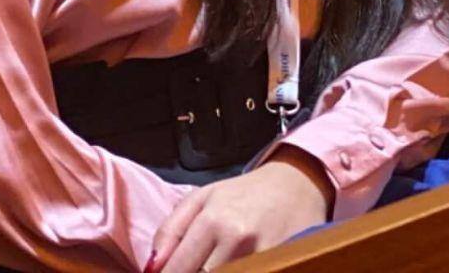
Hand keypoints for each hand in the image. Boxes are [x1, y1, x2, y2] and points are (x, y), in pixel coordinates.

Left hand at [148, 147, 331, 272]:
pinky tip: (233, 266)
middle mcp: (237, 240)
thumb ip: (170, 231)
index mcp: (213, 221)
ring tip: (211, 264)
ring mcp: (263, 255)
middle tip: (193, 266)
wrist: (297, 183)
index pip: (176, 270)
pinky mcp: (281, 264)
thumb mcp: (202, 198)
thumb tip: (151, 267)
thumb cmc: (246, 193)